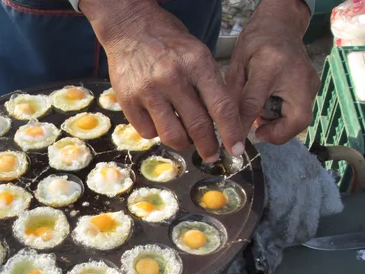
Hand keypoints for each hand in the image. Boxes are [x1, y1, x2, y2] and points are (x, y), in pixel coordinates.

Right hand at [81, 0, 244, 161]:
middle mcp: (173, 78)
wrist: (129, 27)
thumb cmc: (168, 42)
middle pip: (198, 126)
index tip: (236, 149)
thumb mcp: (197, 54)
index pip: (221, 106)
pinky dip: (157, 133)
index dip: (231, 132)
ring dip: (183, 143)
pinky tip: (159, 120)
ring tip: (185, 139)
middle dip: (208, 147)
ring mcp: (148, 91)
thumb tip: (224, 122)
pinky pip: (148, 132)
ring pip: (172, 135)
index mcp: (196, 63)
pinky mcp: (128, 101)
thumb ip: (210, 84)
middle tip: (212, 154)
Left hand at [225, 0, 319, 143]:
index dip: (243, 126)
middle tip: (258, 131)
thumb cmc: (255, 45)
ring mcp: (309, 81)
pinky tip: (270, 109)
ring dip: (280, 126)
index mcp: (270, 65)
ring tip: (261, 117)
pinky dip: (285, 118)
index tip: (235, 144)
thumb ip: (234, 96)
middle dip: (277, 134)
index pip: (254, 104)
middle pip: (296, 119)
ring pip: (300, 119)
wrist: (280, 26)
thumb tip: (228, 126)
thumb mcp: (237, 66)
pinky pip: (301, 112)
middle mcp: (296, 75)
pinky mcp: (313, 86)